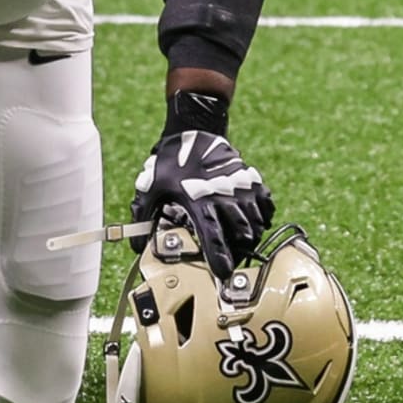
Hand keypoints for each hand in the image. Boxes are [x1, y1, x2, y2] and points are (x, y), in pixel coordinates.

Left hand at [130, 129, 272, 279]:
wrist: (194, 128)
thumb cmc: (172, 159)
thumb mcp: (152, 186)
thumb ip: (143, 216)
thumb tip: (136, 245)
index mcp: (200, 201)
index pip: (214, 238)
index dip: (220, 259)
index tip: (223, 274)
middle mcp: (225, 198)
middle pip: (242, 236)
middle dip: (237, 251)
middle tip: (228, 258)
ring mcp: (242, 189)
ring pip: (256, 224)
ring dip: (249, 236)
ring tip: (237, 242)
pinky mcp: (253, 180)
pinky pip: (267, 206)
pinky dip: (262, 217)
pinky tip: (251, 220)